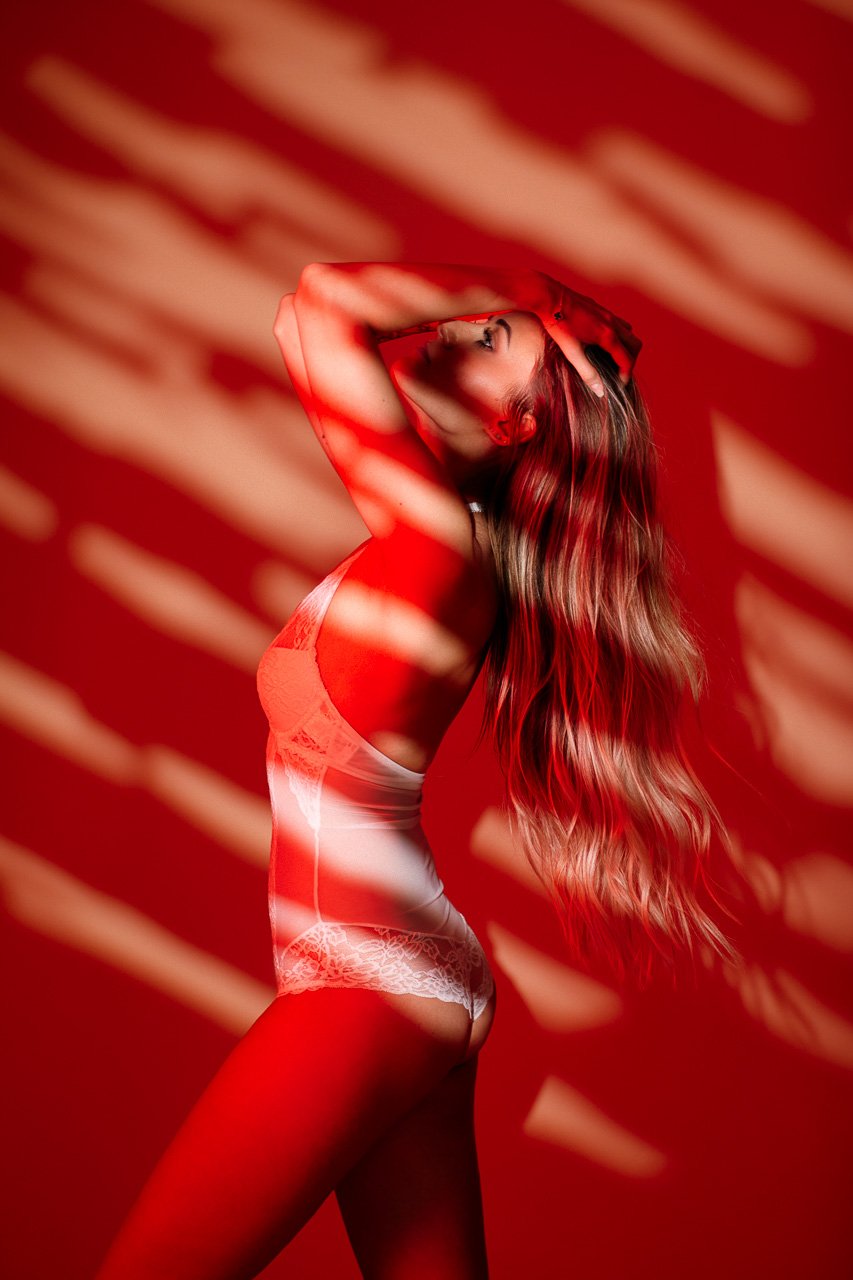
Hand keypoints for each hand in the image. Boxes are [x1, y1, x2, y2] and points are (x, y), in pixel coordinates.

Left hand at [523, 271, 641, 394]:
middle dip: (631, 360)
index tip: (619, 385)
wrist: (549, 297)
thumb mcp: (572, 353)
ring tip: (613, 358)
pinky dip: (618, 335)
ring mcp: (607, 313)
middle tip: (619, 372)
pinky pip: (618, 322)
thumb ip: (587, 372)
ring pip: (628, 332)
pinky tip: (602, 341)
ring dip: (626, 346)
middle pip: (635, 345)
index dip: (626, 375)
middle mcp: (612, 323)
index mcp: (607, 336)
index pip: (627, 359)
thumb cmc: (558, 325)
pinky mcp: (600, 308)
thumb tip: (600, 390)